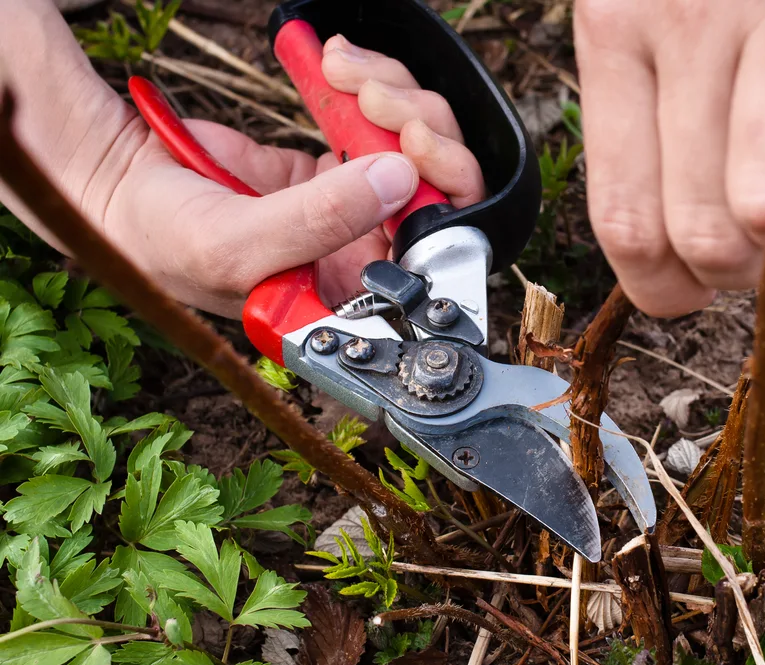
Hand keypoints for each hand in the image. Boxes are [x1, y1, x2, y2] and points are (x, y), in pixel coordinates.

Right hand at [100, 36, 483, 317]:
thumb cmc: (165, 242)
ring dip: (392, 97)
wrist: (117, 183)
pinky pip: (375, 120)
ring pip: (412, 147)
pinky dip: (367, 85)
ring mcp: (350, 203)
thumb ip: (320, 220)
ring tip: (343, 72)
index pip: (433, 255)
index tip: (417, 148)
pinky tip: (337, 66)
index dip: (443, 199)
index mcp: (351, 294)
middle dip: (421, 131)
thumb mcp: (238, 246)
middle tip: (376, 97)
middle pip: (436, 190)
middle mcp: (360, 252)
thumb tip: (398, 179)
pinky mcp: (332, 162)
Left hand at [573, 0, 764, 316]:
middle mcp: (680, 28)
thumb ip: (652, 120)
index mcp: (614, 37)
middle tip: (763, 247)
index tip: (689, 292)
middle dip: (742, 273)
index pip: (623, 219)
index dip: (662, 286)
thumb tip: (677, 248)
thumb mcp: (649, 16)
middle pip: (701, 231)